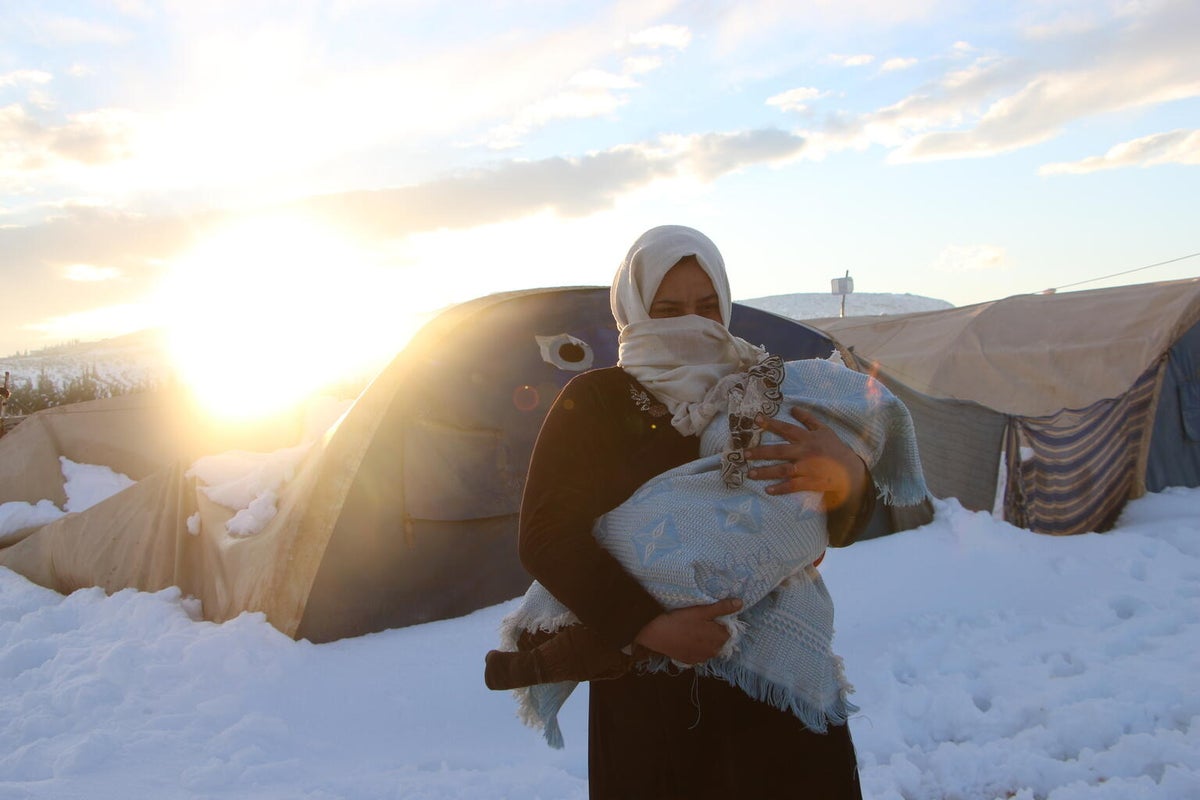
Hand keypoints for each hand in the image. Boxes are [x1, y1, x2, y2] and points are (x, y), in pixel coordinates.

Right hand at [633, 597, 741, 664]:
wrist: (657, 635)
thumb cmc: (681, 621)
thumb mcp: (702, 611)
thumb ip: (722, 608)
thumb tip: (741, 603)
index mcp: (720, 638)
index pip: (728, 630)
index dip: (720, 622)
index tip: (709, 617)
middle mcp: (714, 651)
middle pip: (719, 640)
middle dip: (713, 632)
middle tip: (699, 621)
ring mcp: (702, 658)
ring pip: (709, 647)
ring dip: (705, 640)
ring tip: (692, 630)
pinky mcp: (691, 661)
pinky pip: (699, 654)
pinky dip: (696, 647)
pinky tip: (687, 639)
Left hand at [744, 407, 867, 511]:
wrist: (849, 470)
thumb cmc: (834, 448)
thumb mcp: (824, 430)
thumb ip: (808, 419)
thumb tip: (793, 408)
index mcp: (807, 438)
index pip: (786, 429)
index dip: (771, 424)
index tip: (756, 419)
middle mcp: (805, 452)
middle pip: (779, 451)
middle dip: (761, 452)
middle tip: (745, 454)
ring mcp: (807, 468)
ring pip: (783, 470)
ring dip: (765, 472)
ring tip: (749, 473)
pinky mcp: (809, 482)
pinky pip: (792, 486)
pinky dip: (780, 488)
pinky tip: (767, 490)